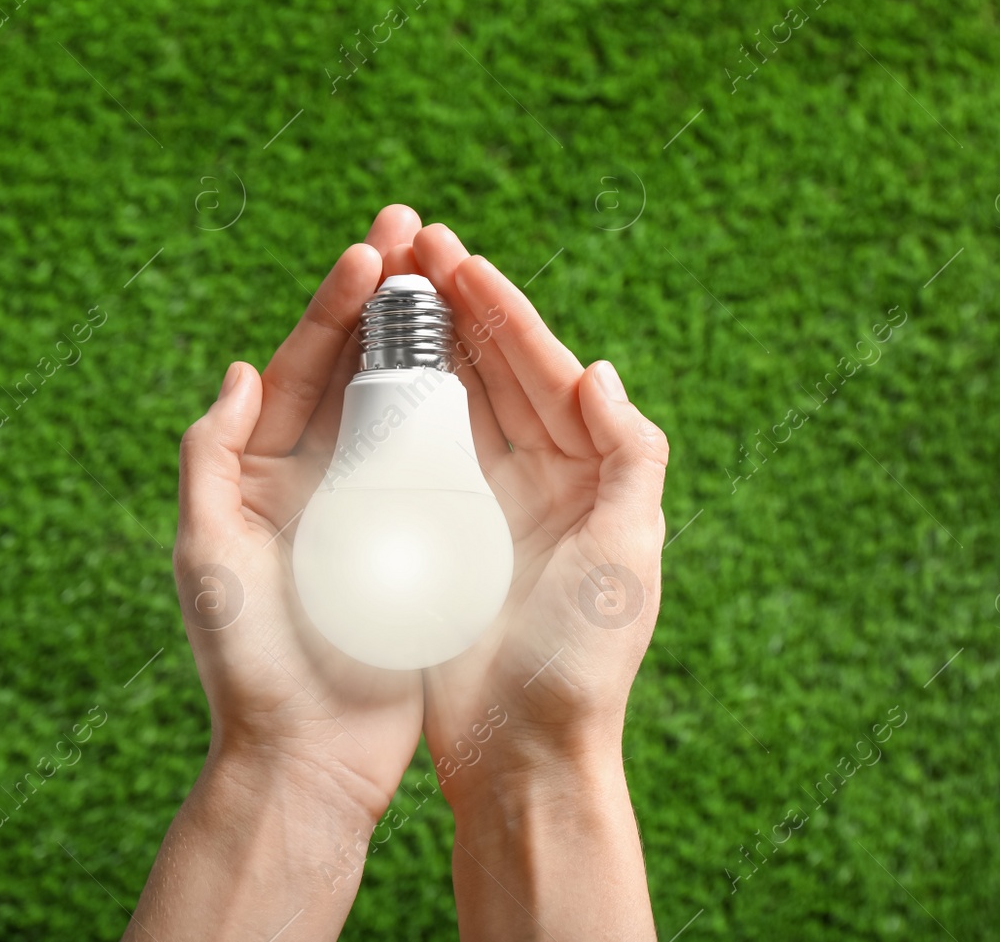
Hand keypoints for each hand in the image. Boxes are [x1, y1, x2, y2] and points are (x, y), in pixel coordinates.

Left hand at [129, 206, 426, 939]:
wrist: (308, 759)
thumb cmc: (248, 662)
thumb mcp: (206, 554)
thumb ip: (210, 460)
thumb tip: (240, 370)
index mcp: (258, 475)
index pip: (300, 370)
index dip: (334, 308)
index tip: (373, 253)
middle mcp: (311, 481)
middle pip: (352, 370)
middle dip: (383, 301)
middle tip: (419, 234)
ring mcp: (366, 511)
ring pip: (398, 405)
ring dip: (422, 341)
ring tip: (456, 280)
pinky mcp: (412, 546)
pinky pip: (434, 465)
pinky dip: (453, 413)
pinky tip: (484, 369)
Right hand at [413, 222, 667, 938]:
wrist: (522, 754)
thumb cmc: (582, 661)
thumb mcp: (628, 554)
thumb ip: (630, 458)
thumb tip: (599, 371)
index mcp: (588, 476)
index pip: (544, 373)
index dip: (504, 313)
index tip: (460, 259)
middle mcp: (538, 482)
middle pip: (494, 374)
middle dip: (456, 309)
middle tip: (412, 245)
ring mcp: (484, 507)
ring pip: (452, 404)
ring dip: (425, 343)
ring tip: (388, 284)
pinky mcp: (439, 539)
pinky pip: (417, 455)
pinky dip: (397, 407)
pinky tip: (368, 368)